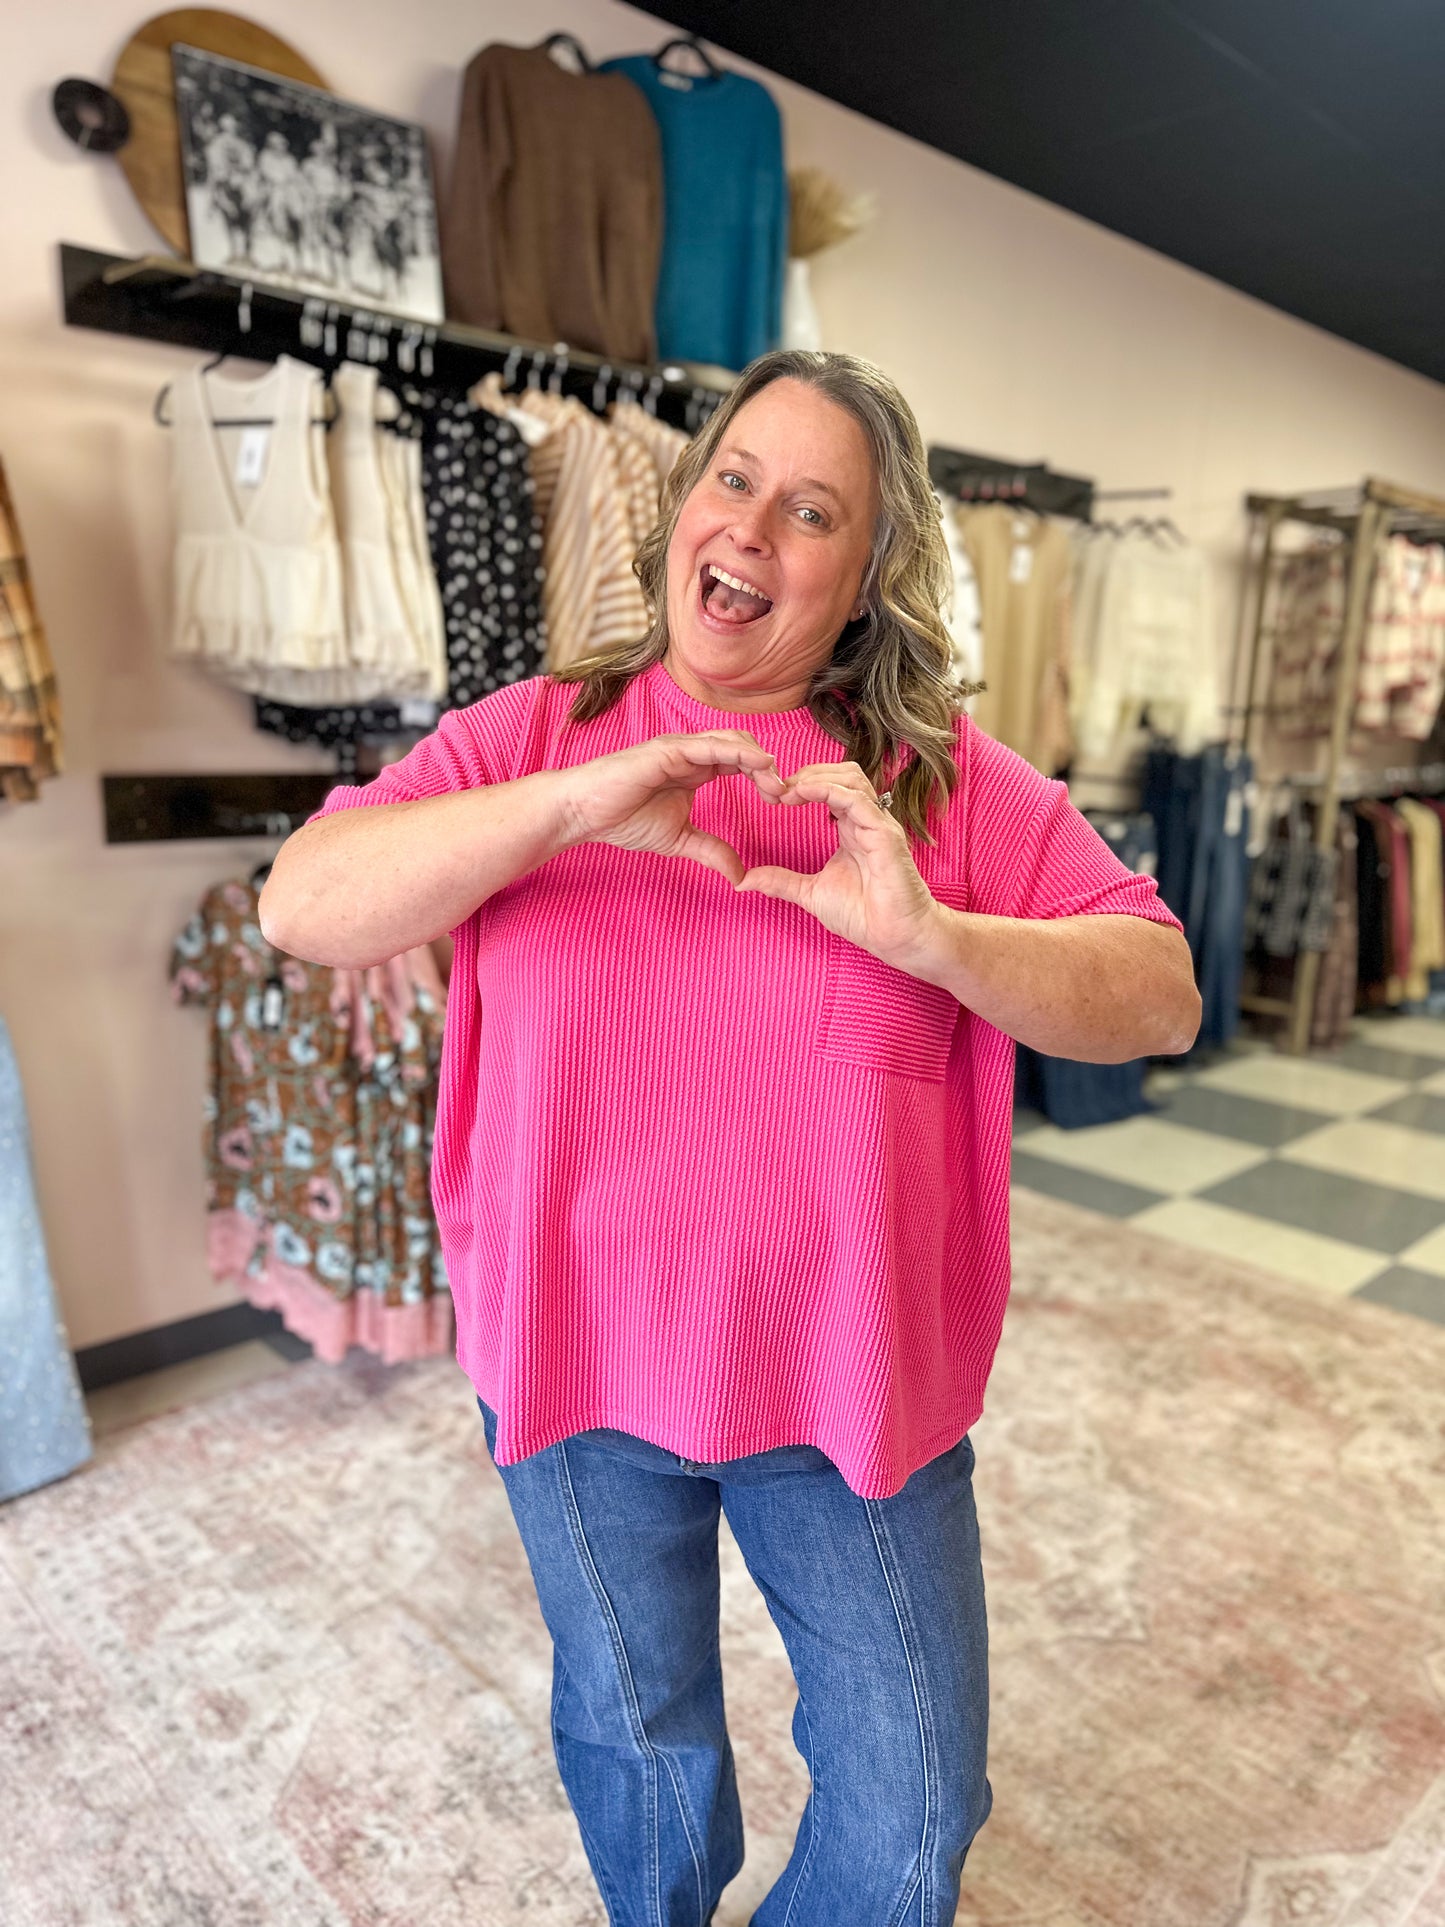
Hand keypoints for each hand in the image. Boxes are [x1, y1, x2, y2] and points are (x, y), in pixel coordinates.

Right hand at [558, 730, 787, 884]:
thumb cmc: (623, 819)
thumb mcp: (679, 840)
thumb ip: (711, 851)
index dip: (765, 778)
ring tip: (778, 782)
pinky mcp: (668, 749)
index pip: (742, 765)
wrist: (585, 813)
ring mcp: (680, 747)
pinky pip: (710, 745)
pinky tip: (758, 763)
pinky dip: (737, 751)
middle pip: (744, 749)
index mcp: (697, 770)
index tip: (783, 801)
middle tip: (787, 794)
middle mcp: (692, 753)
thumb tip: (741, 876)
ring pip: (732, 741)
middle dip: (769, 769)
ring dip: (759, 760)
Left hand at [736, 762, 938, 965]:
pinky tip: (803, 794)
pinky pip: (858, 800)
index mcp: (851, 828)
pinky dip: (829, 790)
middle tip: (778, 790)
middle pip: (841, 773)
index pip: (830, 787)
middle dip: (807, 773)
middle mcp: (866, 820)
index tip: (774, 797)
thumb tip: (744, 880)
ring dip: (816, 777)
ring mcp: (878, 824)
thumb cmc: (864, 915)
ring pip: (850, 778)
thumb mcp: (810, 893)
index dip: (801, 784)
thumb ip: (780, 881)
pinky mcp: (885, 835)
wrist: (895, 937)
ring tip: (788, 791)